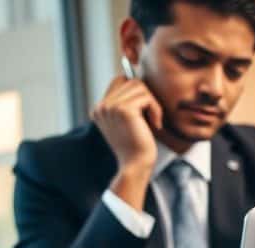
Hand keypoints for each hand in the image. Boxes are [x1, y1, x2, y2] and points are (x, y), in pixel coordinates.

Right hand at [90, 76, 163, 209]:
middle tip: (152, 116)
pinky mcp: (123, 110)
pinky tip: (155, 124)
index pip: (119, 80)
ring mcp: (110, 107)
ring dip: (152, 103)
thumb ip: (128, 103)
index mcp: (99, 109)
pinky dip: (156, 109)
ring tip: (154, 121)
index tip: (147, 108)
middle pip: (130, 80)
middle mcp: (101, 106)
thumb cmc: (138, 146)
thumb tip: (135, 75)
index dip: (137, 90)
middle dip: (147, 96)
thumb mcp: (129, 122)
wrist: (136, 165)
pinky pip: (146, 97)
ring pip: (139, 86)